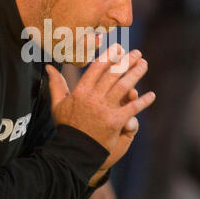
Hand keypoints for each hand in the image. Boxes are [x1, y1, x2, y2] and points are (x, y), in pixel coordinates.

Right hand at [46, 45, 154, 179]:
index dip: (109, 56)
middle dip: (127, 61)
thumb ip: (56, 84)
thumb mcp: (58, 104)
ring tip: (144, 64)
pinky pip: (132, 108)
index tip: (118, 48)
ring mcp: (105, 109)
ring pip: (124, 87)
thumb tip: (49, 67)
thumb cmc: (67, 126)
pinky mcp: (115, 122)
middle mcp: (93, 98)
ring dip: (136, 74)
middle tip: (137, 53)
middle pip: (113, 74)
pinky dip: (143, 101)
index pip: (97, 68)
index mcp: (80, 91)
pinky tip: (151, 95)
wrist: (74, 150)